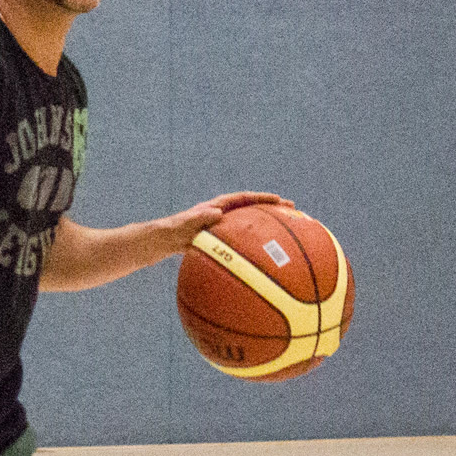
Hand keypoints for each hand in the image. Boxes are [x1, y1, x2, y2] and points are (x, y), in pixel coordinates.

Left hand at [159, 191, 290, 250]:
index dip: (262, 198)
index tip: (279, 200)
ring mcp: (222, 226)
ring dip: (265, 225)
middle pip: (252, 208)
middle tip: (292, 210)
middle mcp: (223, 213)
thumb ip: (200, 217)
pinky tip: (263, 257)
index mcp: (217, 206)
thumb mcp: (186, 223)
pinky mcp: (220, 238)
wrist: (163, 241)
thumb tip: (217, 212)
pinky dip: (253, 243)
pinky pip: (241, 238)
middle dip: (272, 208)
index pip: (244, 198)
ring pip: (249, 223)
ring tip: (285, 230)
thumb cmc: (173, 231)